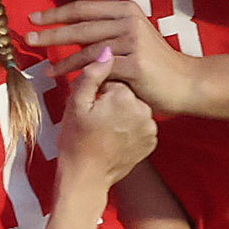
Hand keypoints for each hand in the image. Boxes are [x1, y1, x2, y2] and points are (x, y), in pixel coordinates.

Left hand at [21, 0, 203, 115]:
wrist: (187, 82)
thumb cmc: (156, 60)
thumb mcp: (134, 29)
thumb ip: (109, 11)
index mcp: (126, 9)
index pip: (84, 8)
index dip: (56, 13)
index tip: (33, 18)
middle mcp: (129, 21)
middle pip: (81, 26)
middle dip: (51, 31)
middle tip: (28, 37)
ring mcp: (132, 42)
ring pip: (87, 49)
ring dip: (61, 58)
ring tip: (44, 66)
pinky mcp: (134, 65)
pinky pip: (98, 68)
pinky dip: (78, 73)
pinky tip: (64, 79)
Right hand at [49, 58, 157, 187]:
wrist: (86, 178)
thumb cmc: (76, 141)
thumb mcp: (76, 104)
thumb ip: (92, 74)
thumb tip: (106, 50)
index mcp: (124, 96)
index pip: (114, 77)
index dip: (99, 90)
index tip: (90, 106)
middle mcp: (143, 109)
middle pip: (127, 92)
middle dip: (112, 100)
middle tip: (96, 119)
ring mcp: (150, 127)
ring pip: (134, 108)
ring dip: (122, 114)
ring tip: (106, 130)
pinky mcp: (152, 141)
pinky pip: (141, 124)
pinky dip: (131, 128)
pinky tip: (116, 138)